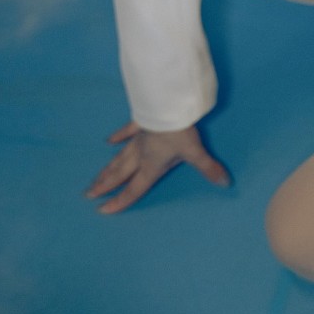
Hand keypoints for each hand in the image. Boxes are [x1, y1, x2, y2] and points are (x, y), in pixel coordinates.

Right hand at [84, 120, 231, 213]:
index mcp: (151, 166)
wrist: (168, 103)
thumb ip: (208, 169)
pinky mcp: (139, 121)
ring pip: (119, 157)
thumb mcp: (195, 152)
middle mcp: (140, 155)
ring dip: (107, 168)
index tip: (103, 210)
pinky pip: (126, 131)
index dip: (119, 201)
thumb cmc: (179, 131)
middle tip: (89, 194)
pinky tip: (108, 141)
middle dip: (105, 185)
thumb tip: (225, 184)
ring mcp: (138, 138)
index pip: (134, 188)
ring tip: (94, 178)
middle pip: (120, 174)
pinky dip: (118, 136)